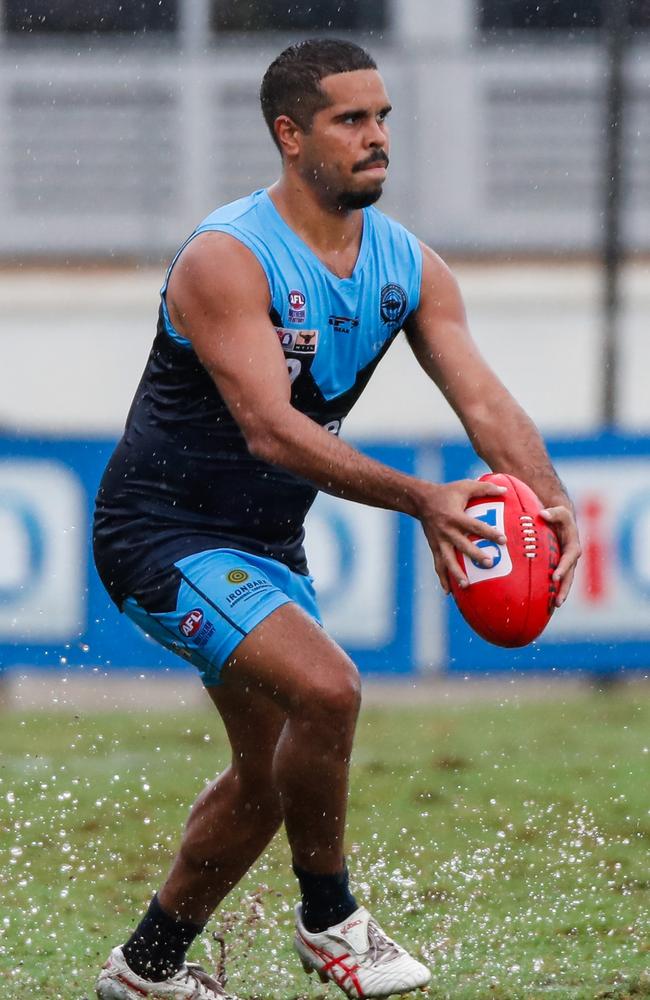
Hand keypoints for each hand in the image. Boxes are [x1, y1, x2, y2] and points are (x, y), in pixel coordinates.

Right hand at [417, 479, 507, 593]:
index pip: (475, 526)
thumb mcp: (465, 486)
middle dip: (475, 555)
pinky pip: (438, 565)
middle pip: (462, 546)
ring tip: (467, 585)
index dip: (489, 532)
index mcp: (455, 517)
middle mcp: (446, 531)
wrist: (420, 500)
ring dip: (456, 574)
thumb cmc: (447, 492)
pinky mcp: (434, 547)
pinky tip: (448, 592)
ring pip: (448, 560)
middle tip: (489, 563)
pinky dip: (443, 578)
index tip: (503, 540)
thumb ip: (485, 488)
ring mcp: (439, 541)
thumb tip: (505, 490)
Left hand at [539, 505, 580, 606]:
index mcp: (573, 547)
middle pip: (569, 577)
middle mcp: (571, 559)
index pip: (568, 559)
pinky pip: (556, 581)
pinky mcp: (558, 567)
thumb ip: (553, 513)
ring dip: (560, 594)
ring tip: (554, 607)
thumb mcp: (559, 512)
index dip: (563, 568)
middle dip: (563, 589)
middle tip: (558, 602)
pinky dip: (552, 591)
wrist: (560, 520)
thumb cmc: (559, 515)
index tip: (555, 577)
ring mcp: (565, 565)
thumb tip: (543, 515)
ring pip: (564, 582)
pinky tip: (546, 603)